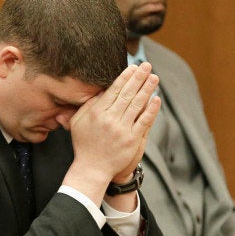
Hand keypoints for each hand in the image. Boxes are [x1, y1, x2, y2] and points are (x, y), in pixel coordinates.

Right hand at [60, 62, 160, 204]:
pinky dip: (151, 110)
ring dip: (147, 89)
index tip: (132, 67)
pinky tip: (156, 99)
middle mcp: (109, 119)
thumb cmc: (84, 145)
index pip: (113, 90)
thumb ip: (87, 106)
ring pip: (137, 105)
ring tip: (154, 77)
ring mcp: (122, 130)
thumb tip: (101, 91)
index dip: (124, 78)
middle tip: (146, 66)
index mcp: (96, 113)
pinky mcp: (132, 140)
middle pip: (126, 94)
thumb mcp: (77, 123)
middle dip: (138, 78)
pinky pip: (144, 121)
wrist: (92, 169)